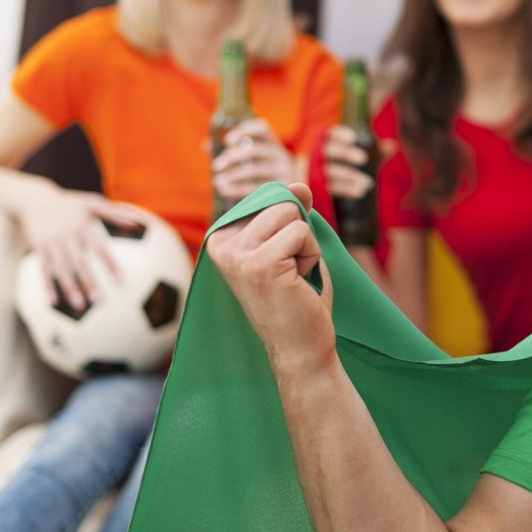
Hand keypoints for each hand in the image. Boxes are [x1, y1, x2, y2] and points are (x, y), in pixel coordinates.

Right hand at [18, 185, 145, 311]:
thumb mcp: (92, 202)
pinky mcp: (39, 247)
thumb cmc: (70, 203)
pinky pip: (44, 268)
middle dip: (89, 282)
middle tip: (100, 303)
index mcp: (83, 227)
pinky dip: (48, 284)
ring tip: (80, 307)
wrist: (35, 198)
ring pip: (62, 269)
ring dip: (70, 288)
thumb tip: (139, 222)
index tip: (121, 283)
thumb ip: (115, 213)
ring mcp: (52, 243)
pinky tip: (54, 301)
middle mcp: (68, 236)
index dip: (110, 266)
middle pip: (80, 263)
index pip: (100, 250)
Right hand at [205, 182, 335, 377]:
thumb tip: (299, 183)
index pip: (269, 199)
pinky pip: (302, 233)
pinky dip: (311, 256)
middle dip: (299, 235)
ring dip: (306, 246)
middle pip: (281, 203)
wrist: (300, 348)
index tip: (280, 264)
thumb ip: (291, 213)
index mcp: (220, 238)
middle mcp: (220, 244)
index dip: (289, 228)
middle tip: (291, 273)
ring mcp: (236, 254)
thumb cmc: (297, 300)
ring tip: (293, 277)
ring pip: (291, 214)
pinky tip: (298, 283)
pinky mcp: (259, 263)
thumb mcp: (292, 247)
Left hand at [212, 118, 296, 203]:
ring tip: (217, 181)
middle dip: (232, 157)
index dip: (245, 130)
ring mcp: (283, 171)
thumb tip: (206, 145)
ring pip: (256, 170)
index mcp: (272, 142)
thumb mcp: (254, 159)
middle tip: (215, 166)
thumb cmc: (265, 171)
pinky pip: (257, 188)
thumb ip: (232, 150)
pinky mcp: (282, 188)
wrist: (291, 195)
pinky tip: (224, 190)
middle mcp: (280, 154)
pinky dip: (238, 189)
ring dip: (233, 175)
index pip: (262, 128)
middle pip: (255, 149)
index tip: (228, 140)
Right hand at [322, 124, 387, 199]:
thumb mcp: (361, 160)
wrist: (323, 195)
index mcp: (327, 144)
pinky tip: (360, 192)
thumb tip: (392, 145)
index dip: (340, 135)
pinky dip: (346, 189)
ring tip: (368, 183)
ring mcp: (315, 172)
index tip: (354, 138)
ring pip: (330, 172)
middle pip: (328, 151)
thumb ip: (375, 151)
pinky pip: (330, 188)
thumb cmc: (347, 170)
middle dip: (345, 154)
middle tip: (363, 159)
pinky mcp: (317, 189)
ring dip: (349, 176)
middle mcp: (318, 156)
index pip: (330, 134)